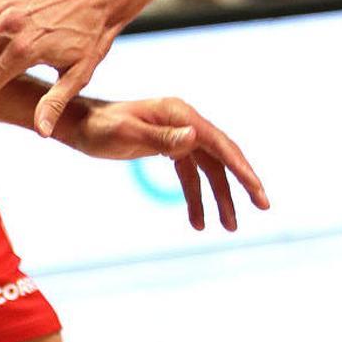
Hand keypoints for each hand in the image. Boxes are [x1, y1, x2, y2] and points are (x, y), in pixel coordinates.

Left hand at [67, 97, 269, 230]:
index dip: (242, 169)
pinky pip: (189, 175)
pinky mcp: (168, 148)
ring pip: (207, 171)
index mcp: (181, 114)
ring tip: (229, 227)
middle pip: (221, 157)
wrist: (79, 125)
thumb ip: (160, 137)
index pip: (220, 145)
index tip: (258, 192)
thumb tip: (194, 138)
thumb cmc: (98, 128)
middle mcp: (185, 122)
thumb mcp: (126, 134)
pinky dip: (195, 197)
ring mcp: (179, 135)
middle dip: (241, 185)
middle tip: (263, 208)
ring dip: (218, 198)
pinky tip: (198, 221)